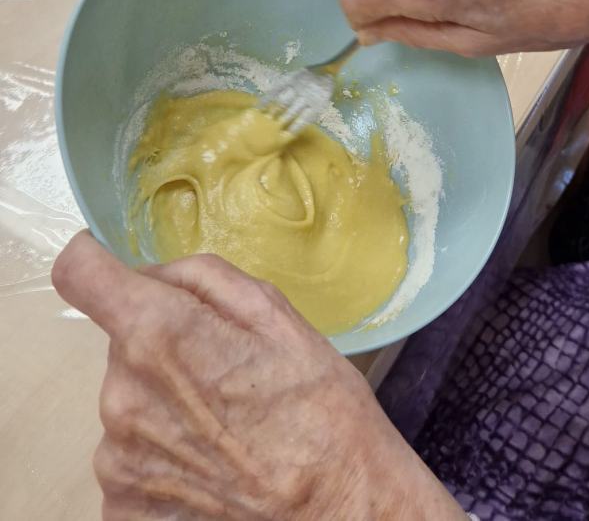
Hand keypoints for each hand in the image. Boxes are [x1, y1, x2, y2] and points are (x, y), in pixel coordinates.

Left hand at [52, 232, 463, 519]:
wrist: (337, 506)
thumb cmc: (318, 406)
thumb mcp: (278, 315)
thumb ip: (205, 276)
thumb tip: (156, 274)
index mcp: (159, 334)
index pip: (80, 271)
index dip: (96, 262)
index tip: (115, 272)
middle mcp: (121, 394)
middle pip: (121, 342)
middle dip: (164, 344)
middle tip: (225, 367)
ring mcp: (116, 457)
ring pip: (128, 397)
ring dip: (166, 399)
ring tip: (226, 421)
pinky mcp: (122, 504)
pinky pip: (131, 451)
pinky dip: (166, 448)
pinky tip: (214, 459)